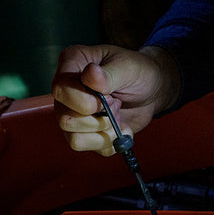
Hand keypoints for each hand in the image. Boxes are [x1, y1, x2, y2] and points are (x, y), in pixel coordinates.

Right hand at [52, 44, 180, 154]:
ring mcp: (72, 113)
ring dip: (104, 133)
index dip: (87, 101)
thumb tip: (90, 73)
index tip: (110, 95)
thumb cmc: (138, 72)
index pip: (61, 90)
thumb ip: (108, 74)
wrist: (152, 90)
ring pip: (75, 140)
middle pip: (66, 120)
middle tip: (116, 104)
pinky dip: (110, 143)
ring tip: (117, 116)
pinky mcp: (84, 132)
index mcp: (72, 65)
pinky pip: (89, 148)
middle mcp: (66, 91)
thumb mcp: (128, 68)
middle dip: (100, 119)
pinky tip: (121, 128)